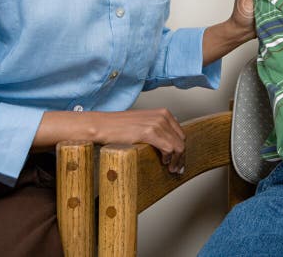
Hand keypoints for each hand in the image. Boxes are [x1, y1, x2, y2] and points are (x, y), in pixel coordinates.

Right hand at [35, 109, 186, 172]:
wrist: (101, 125)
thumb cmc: (119, 127)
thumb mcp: (143, 124)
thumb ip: (157, 129)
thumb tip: (168, 142)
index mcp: (163, 113)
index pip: (180, 133)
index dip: (181, 149)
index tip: (179, 160)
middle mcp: (163, 116)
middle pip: (181, 140)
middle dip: (181, 156)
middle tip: (177, 168)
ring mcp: (157, 123)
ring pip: (177, 146)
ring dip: (176, 160)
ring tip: (171, 169)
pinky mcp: (149, 132)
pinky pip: (168, 148)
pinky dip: (169, 157)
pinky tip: (164, 163)